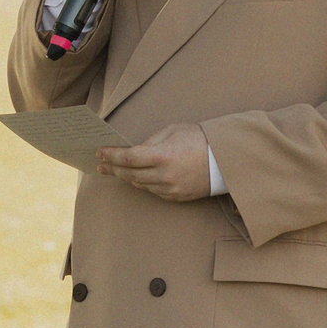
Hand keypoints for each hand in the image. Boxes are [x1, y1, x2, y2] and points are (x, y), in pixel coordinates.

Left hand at [95, 122, 211, 200]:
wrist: (226, 160)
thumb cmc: (200, 139)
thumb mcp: (173, 130)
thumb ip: (151, 141)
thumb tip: (133, 151)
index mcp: (162, 156)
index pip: (128, 158)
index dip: (111, 156)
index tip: (99, 153)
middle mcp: (164, 175)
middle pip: (129, 174)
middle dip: (113, 168)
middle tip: (100, 165)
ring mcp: (170, 188)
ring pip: (140, 184)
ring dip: (126, 176)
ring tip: (115, 170)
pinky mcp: (177, 197)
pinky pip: (153, 191)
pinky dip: (143, 183)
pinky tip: (136, 177)